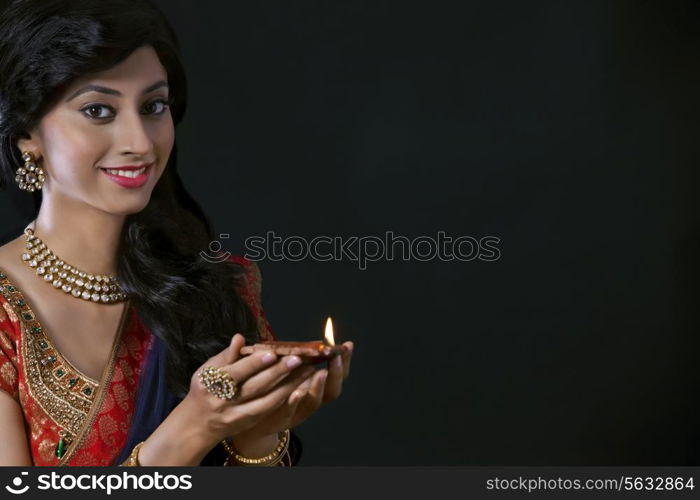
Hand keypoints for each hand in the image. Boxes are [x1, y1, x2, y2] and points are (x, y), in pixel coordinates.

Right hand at [180, 333, 315, 444]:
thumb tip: (239, 338)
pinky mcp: (248, 423)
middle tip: (297, 359)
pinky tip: (298, 385)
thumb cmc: (204, 388)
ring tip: (306, 370)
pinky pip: (269, 409)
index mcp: (211, 384)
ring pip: (266, 400)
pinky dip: (285, 397)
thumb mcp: (207, 369)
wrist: (198, 423)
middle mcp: (224, 401)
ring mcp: (237, 415)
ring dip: (289, 385)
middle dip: (278, 372)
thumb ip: (226, 355)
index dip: (255, 363)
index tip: (273, 353)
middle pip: (255, 386)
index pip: (237, 372)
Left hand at [231, 341, 352, 442]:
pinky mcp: (281, 419)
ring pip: (314, 401)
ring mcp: (298, 411)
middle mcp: (311, 399)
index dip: (345, 361)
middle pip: (333, 390)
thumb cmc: (271, 390)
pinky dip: (295, 402)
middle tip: (336, 358)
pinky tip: (296, 392)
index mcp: (314, 385)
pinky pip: (290, 411)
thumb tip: (307, 339)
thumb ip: (295, 356)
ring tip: (321, 374)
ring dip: (318, 387)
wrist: (253, 421)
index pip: (336, 373)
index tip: (347, 345)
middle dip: (336, 373)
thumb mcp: (285, 369)